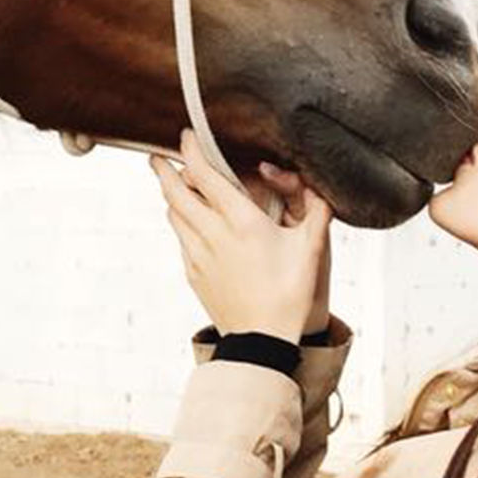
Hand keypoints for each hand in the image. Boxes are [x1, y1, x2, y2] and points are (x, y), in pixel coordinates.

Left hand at [153, 130, 332, 341]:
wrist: (262, 341)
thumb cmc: (289, 295)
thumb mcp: (311, 248)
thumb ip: (317, 211)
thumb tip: (320, 187)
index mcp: (241, 221)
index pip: (205, 175)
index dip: (191, 151)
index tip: (186, 136)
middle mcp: (213, 234)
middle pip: (175, 192)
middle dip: (163, 170)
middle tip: (156, 157)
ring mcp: (198, 255)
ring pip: (173, 215)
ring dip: (171, 196)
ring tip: (172, 184)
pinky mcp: (193, 274)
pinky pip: (180, 239)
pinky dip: (180, 223)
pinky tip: (189, 223)